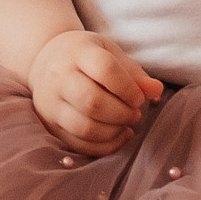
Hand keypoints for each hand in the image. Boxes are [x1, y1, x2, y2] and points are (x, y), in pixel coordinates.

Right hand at [26, 26, 162, 154]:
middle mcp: (59, 77)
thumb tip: (156, 91)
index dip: (128, 87)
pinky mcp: (50, 125)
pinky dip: (104, 147)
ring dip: (114, 132)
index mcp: (78, 52)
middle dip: (122, 113)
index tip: (139, 97)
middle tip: (136, 113)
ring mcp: (51, 104)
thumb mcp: (109, 53)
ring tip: (127, 124)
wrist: (45, 60)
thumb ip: (134, 73)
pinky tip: (118, 136)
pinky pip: (79, 145)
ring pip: (85, 128)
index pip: (104, 69)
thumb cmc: (85, 56)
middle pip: (92, 102)